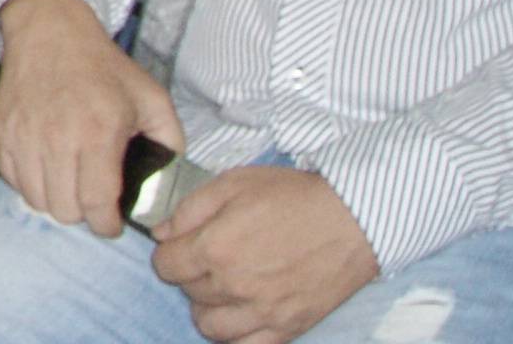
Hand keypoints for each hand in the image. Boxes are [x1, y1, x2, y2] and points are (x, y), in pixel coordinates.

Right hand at [0, 0, 187, 237]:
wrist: (49, 32)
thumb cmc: (103, 67)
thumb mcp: (151, 98)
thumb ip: (169, 142)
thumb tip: (165, 182)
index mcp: (98, 133)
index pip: (97, 203)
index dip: (106, 224)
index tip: (111, 223)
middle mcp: (57, 139)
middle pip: (65, 209)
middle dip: (83, 213)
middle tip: (92, 200)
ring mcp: (24, 136)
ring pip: (37, 200)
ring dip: (56, 201)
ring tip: (69, 186)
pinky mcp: (1, 133)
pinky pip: (12, 180)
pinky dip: (30, 184)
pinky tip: (47, 170)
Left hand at [150, 166, 379, 343]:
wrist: (353, 220)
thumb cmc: (292, 197)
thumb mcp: (233, 183)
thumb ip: (188, 209)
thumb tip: (159, 233)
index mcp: (215, 248)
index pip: (165, 266)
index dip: (170, 253)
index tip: (185, 246)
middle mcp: (234, 286)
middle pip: (189, 293)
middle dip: (193, 276)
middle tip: (213, 260)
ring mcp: (263, 312)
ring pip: (210, 327)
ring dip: (210, 308)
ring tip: (226, 289)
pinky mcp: (289, 328)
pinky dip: (239, 335)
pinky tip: (244, 315)